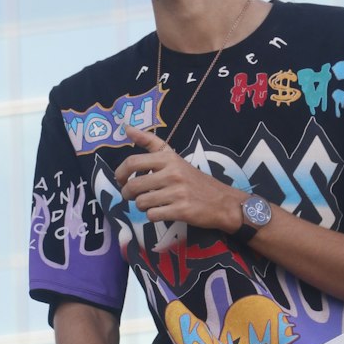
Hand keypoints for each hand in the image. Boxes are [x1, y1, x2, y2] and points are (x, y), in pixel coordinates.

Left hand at [115, 125, 242, 230]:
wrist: (223, 202)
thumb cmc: (194, 179)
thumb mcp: (174, 157)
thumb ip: (150, 142)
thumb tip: (126, 127)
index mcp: (168, 158)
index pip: (133, 162)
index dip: (119, 173)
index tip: (120, 180)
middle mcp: (172, 173)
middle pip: (134, 186)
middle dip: (127, 194)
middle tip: (132, 196)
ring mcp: (177, 192)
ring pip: (141, 202)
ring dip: (141, 206)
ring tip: (151, 203)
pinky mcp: (181, 210)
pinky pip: (152, 215)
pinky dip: (153, 216)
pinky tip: (161, 211)